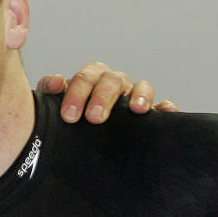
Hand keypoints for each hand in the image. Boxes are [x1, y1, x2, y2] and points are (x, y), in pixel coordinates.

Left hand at [36, 61, 174, 123]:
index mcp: (92, 79)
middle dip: (102, 97)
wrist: (83, 139)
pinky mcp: (152, 112)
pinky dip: (165, 107)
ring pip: (141, 85)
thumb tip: (56, 82)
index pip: (85, 77)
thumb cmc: (72, 117)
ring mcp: (134, 96)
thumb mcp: (57, 105)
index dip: (77, 94)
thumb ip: (51, 91)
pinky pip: (163, 105)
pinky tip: (165, 112)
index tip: (69, 116)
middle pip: (112, 80)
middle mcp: (115, 84)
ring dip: (139, 94)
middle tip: (94, 118)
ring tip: (136, 109)